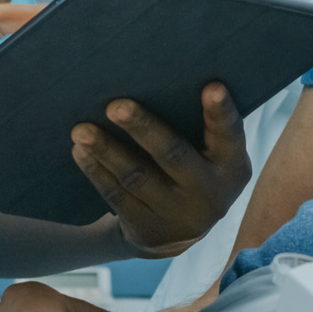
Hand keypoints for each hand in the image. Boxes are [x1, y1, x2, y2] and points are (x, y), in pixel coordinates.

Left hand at [72, 83, 249, 257]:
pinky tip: (80, 151)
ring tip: (82, 130)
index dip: (220, 112)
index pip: (229, 134)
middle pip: (173, 155)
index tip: (211, 86)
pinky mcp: (145, 228)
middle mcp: (209, 194)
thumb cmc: (195, 170)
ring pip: (137, 177)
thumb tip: (161, 76)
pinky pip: (116, 195)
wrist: (178, 235)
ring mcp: (176, 215)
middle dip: (143, 128)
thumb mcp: (214, 156)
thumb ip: (203, 127)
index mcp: (232, 166)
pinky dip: (96, 171)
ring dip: (107, 151)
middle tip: (115, 106)